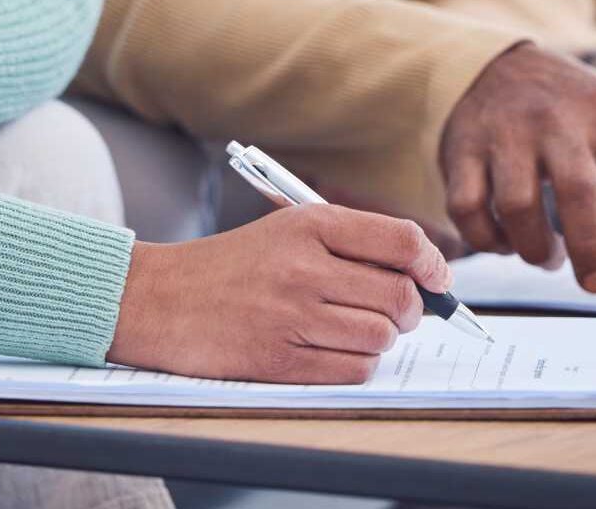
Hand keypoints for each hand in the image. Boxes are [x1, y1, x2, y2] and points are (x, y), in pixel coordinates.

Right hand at [108, 204, 451, 383]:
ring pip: (381, 336)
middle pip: (400, 295)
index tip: (437, 278)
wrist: (158, 299)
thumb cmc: (230, 266)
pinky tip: (334, 351)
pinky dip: (356, 365)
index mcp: (310, 224)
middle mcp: (304, 267)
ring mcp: (291, 315)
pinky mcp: (279, 360)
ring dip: (380, 339)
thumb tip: (423, 276)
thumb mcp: (285, 231)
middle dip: (410, 310)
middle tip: (397, 312)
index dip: (432, 264)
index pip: (402, 240)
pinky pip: (352, 370)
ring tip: (354, 329)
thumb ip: (350, 244)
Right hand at [441, 43, 595, 291]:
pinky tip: (506, 242)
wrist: (495, 64)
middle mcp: (556, 118)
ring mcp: (503, 132)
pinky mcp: (460, 149)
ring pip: (517, 206)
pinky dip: (487, 240)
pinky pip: (467, 209)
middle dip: (591, 249)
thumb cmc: (570, 113)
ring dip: (536, 249)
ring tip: (550, 255)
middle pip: (578, 190)